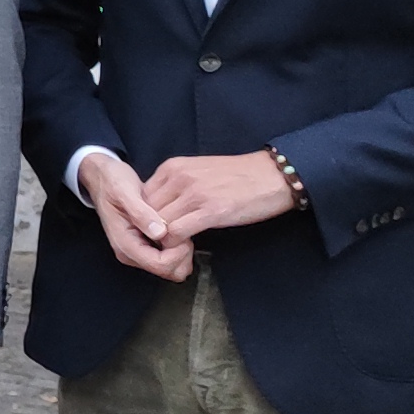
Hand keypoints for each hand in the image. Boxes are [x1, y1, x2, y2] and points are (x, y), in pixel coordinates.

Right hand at [79, 151, 191, 280]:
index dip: (178, 253)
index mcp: (125, 244)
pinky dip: (178, 247)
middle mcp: (130, 253)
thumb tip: (159, 232)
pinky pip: (168, 257)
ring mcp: (137, 251)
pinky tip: (177, 228)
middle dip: (182, 255)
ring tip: (181, 227)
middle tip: (185, 230)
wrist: (103, 177)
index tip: (183, 233)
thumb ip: (141, 213)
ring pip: (170, 267)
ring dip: (182, 251)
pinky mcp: (145, 246)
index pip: (160, 265)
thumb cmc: (112, 183)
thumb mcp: (125, 192)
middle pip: (167, 271)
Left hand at [139, 150, 299, 239]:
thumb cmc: (239, 177)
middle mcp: (178, 177)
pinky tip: (187, 246)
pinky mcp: (211, 211)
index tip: (155, 229)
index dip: (144, 217)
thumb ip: (175, 186)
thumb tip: (158, 208)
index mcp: (173, 167)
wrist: (273, 176)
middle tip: (162, 242)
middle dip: (151, 230)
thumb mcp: (198, 172)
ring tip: (175, 246)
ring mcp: (194, 194)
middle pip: (145, 211)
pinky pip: (177, 232)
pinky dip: (176, 244)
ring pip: (158, 223)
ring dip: (163, 240)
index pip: (140, 196)